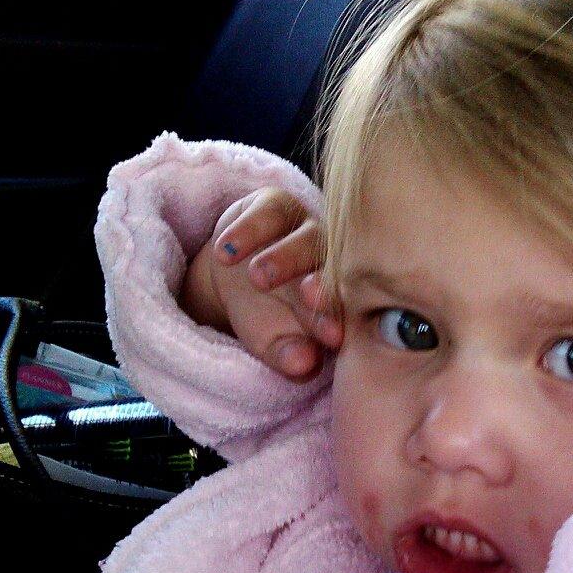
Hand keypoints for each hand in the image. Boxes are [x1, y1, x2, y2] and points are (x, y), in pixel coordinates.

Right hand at [179, 187, 342, 382]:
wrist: (235, 269)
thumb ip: (288, 356)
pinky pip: (267, 214)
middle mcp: (332, 261)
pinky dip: (247, 232)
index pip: (345, 309)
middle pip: (332, 270)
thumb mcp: (272, 342)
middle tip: (309, 297)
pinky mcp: (277, 206)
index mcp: (343, 298)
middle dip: (322, 284)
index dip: (337, 320)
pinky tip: (227, 251)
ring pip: (305, 239)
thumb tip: (302, 367)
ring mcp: (307, 230)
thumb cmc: (265, 312)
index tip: (333, 337)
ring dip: (284, 257)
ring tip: (258, 277)